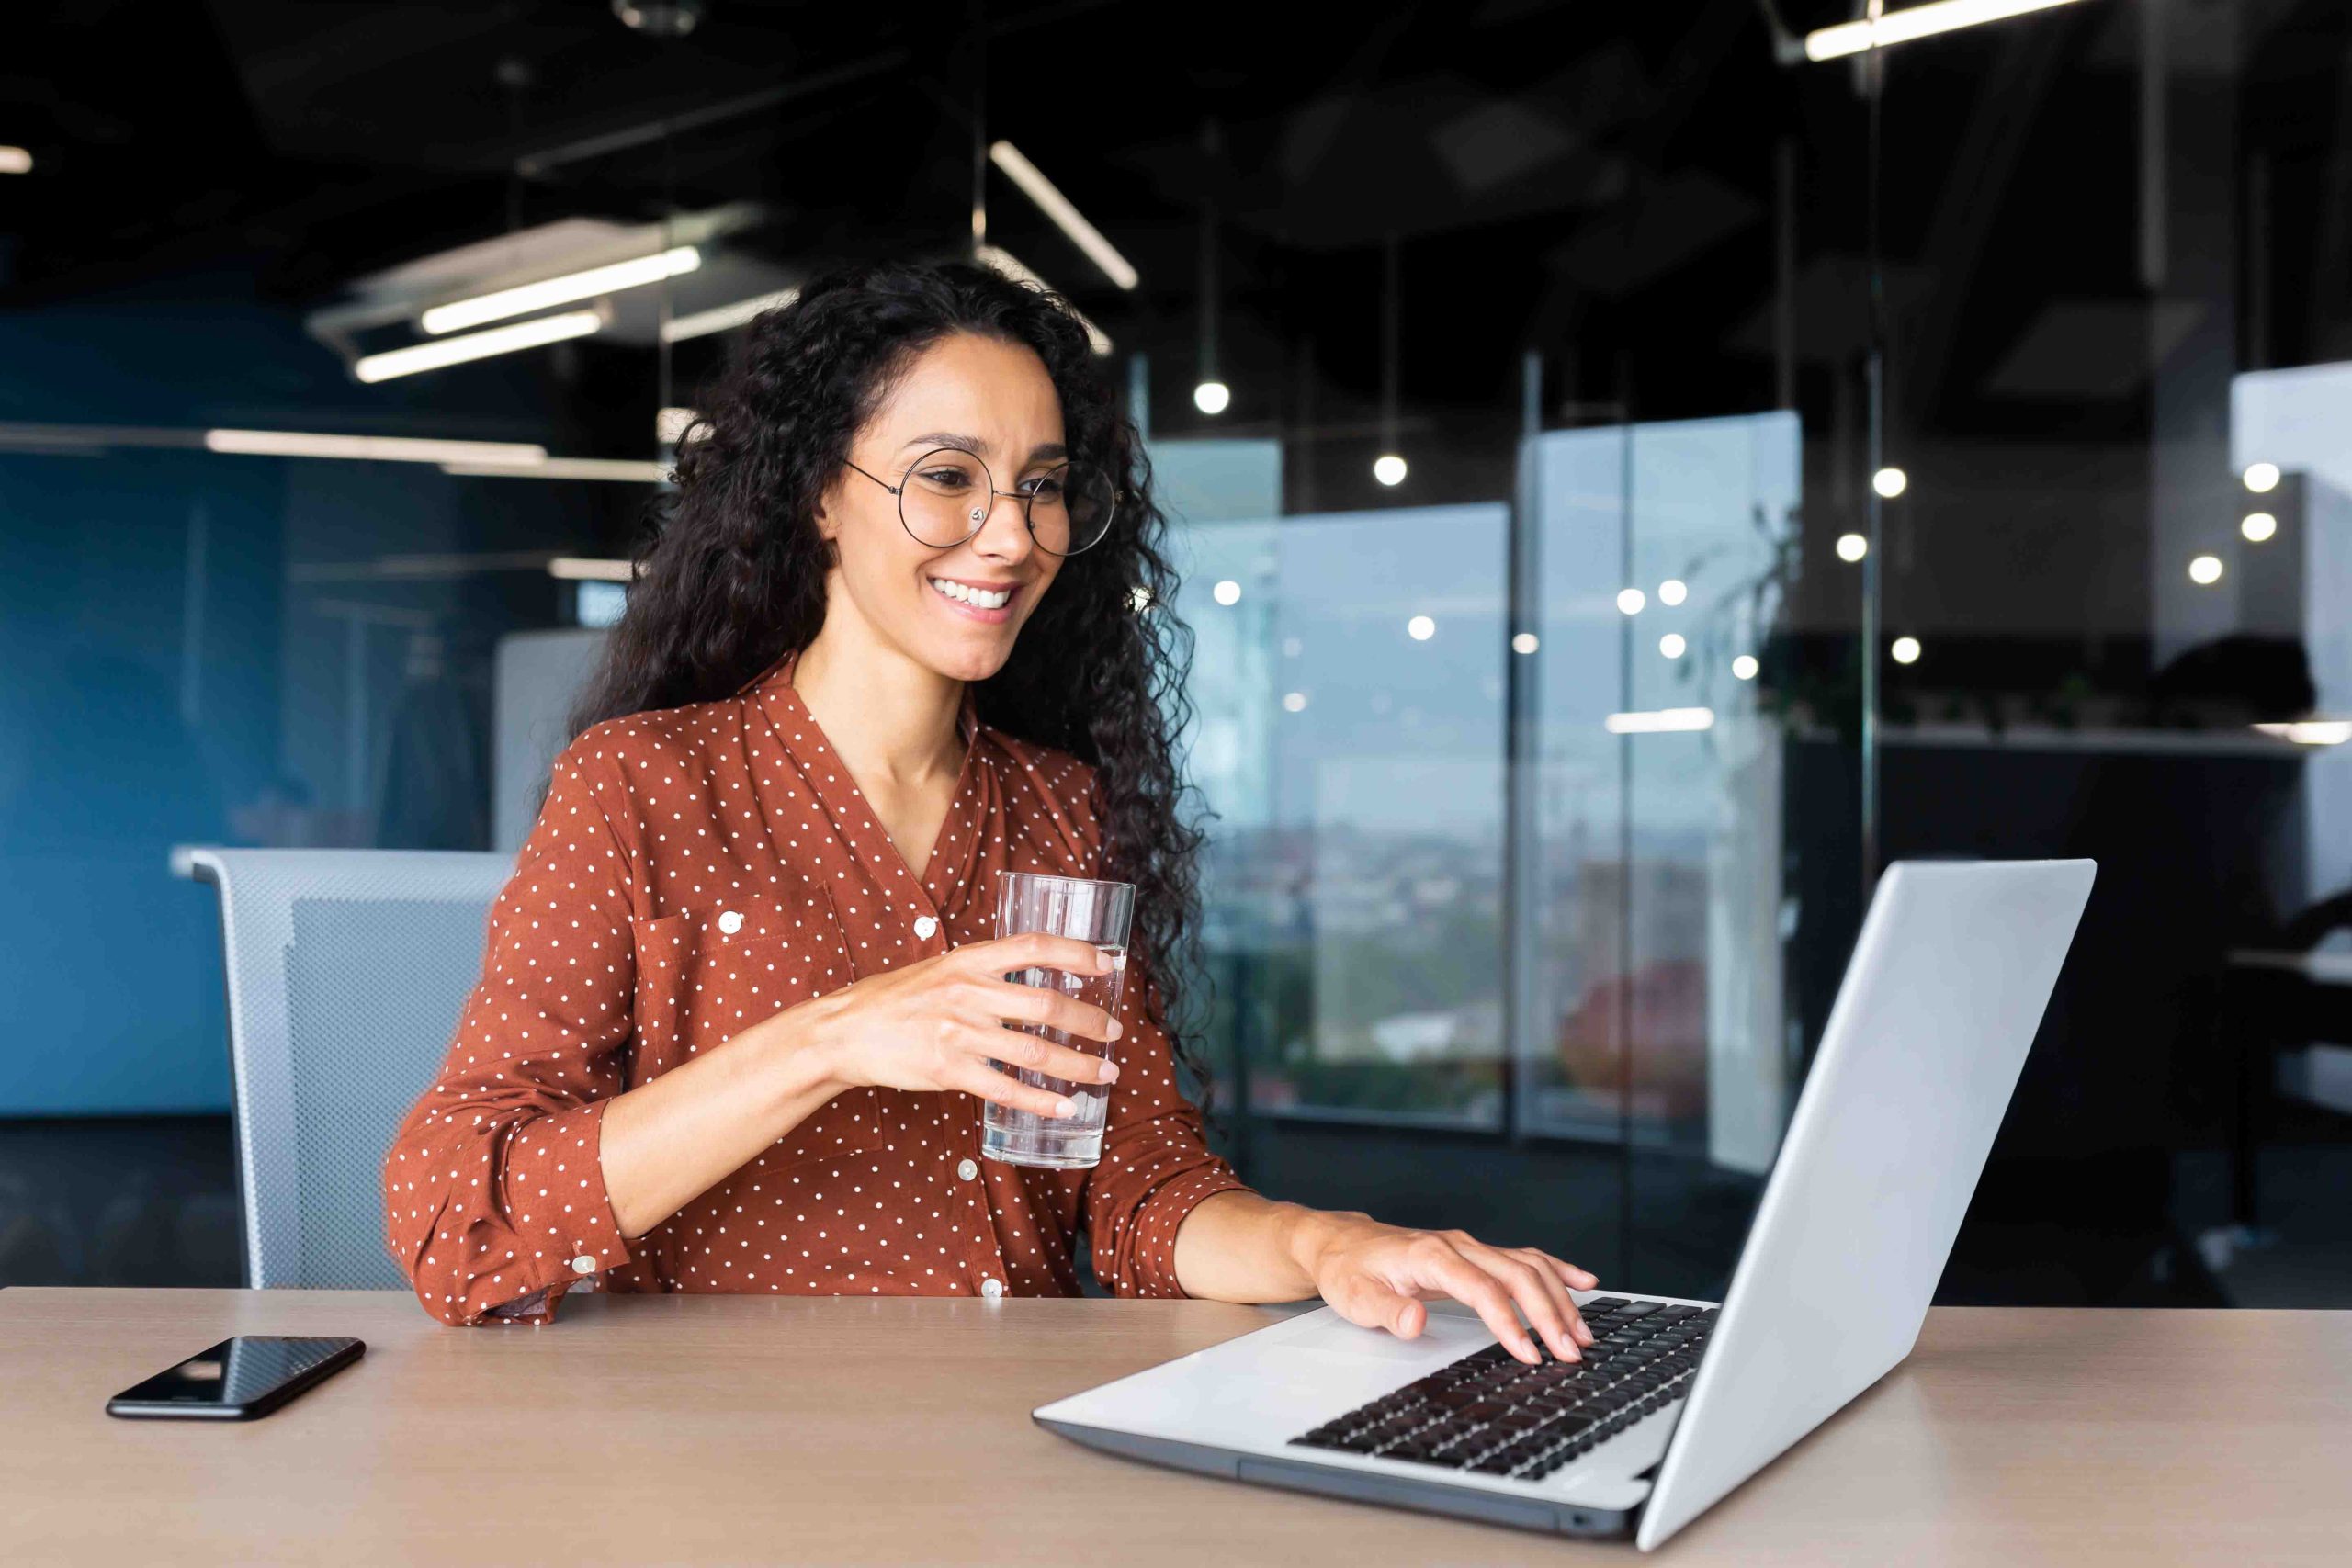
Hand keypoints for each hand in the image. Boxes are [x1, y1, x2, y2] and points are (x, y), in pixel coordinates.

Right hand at [786, 933, 1121, 1120]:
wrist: (845, 1030)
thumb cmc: (894, 999)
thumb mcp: (940, 968)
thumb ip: (983, 972)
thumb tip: (1033, 978)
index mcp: (970, 960)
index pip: (1035, 947)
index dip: (1078, 953)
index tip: (1109, 964)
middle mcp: (969, 992)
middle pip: (1048, 1004)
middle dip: (1091, 1021)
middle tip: (1115, 1033)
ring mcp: (960, 1032)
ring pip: (1035, 1052)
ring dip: (1079, 1066)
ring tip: (1104, 1074)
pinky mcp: (949, 1069)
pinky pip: (1006, 1088)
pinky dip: (1041, 1101)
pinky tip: (1065, 1107)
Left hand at [1294, 1212, 1598, 1364]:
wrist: (1341, 1243)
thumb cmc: (1349, 1271)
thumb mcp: (1355, 1298)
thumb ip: (1387, 1312)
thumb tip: (1416, 1320)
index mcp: (1430, 1254)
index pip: (1481, 1288)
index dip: (1509, 1321)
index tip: (1529, 1353)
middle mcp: (1457, 1245)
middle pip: (1516, 1274)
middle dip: (1548, 1314)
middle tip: (1570, 1351)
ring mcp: (1469, 1247)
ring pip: (1527, 1265)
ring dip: (1559, 1297)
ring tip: (1583, 1333)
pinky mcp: (1475, 1254)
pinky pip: (1524, 1257)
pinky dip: (1557, 1270)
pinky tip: (1583, 1283)